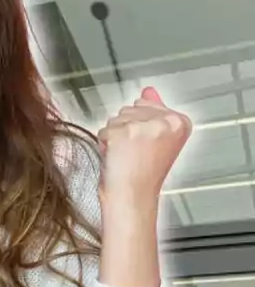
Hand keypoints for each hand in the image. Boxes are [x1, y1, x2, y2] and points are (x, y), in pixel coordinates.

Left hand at [97, 86, 191, 204]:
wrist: (133, 195)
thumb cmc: (144, 173)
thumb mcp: (158, 138)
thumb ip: (155, 109)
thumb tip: (149, 91)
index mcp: (180, 122)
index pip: (147, 102)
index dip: (141, 124)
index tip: (147, 143)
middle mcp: (166, 122)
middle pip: (131, 108)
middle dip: (127, 128)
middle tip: (136, 151)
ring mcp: (145, 126)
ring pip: (116, 117)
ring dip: (116, 135)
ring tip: (128, 154)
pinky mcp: (125, 132)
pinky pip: (104, 129)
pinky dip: (105, 142)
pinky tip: (117, 156)